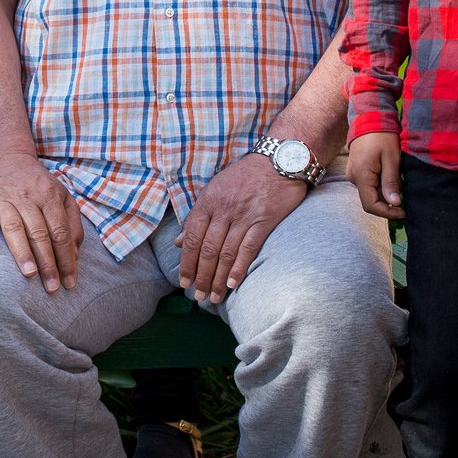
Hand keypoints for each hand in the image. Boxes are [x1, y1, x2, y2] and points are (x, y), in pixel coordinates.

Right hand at [0, 151, 84, 294]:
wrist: (6, 160)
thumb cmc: (38, 186)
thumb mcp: (62, 197)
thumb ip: (72, 224)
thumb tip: (75, 255)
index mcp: (49, 195)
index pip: (60, 231)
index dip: (66, 258)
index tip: (70, 282)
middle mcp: (26, 195)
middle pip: (39, 232)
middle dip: (48, 262)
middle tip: (52, 287)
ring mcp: (3, 197)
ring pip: (14, 226)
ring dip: (22, 251)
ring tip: (29, 275)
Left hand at [175, 152, 307, 303]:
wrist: (279, 160)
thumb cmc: (244, 176)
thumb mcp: (215, 190)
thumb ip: (197, 216)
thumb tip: (179, 242)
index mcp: (208, 202)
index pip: (192, 238)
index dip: (187, 262)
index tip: (184, 282)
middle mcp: (223, 210)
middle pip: (207, 249)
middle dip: (201, 276)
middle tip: (198, 296)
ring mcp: (244, 216)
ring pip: (226, 253)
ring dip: (218, 278)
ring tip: (213, 297)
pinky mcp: (264, 220)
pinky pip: (248, 248)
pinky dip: (239, 268)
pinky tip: (233, 284)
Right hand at [347, 132, 405, 219]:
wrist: (369, 119)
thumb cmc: (382, 137)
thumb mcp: (391, 159)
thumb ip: (391, 182)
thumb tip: (394, 203)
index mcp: (361, 176)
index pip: (370, 205)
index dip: (387, 213)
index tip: (403, 211)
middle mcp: (353, 177)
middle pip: (371, 199)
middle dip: (388, 200)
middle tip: (403, 190)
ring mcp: (353, 174)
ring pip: (370, 192)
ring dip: (385, 190)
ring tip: (397, 177)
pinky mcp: (356, 170)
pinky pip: (368, 183)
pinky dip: (380, 183)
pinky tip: (389, 173)